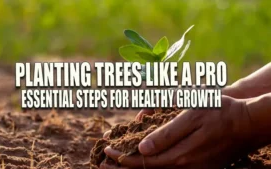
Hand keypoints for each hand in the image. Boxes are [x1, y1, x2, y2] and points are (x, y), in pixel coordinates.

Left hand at [101, 96, 254, 168]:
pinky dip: (153, 166)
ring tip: (118, 163)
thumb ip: (166, 134)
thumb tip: (142, 149)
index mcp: (180, 154)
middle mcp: (184, 166)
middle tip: (104, 162)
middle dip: (123, 166)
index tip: (107, 151)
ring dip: (136, 167)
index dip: (122, 158)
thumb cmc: (219, 112)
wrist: (248, 122)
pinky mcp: (199, 167)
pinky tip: (145, 160)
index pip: (142, 161)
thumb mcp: (191, 115)